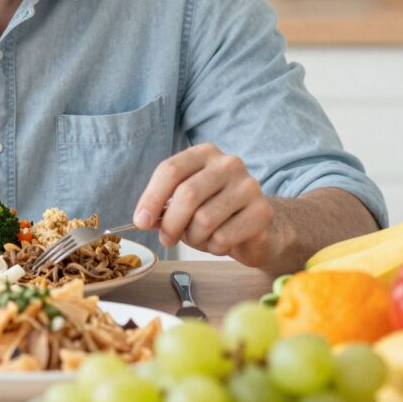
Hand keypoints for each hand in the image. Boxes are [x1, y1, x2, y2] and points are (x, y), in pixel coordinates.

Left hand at [132, 143, 277, 263]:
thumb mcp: (185, 205)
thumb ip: (163, 207)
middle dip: (170, 224)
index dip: (151, 198)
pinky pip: (223, 237)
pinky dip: (214, 247)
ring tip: (200, 239)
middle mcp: (228, 164)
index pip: (170, 170)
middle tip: (167, 240)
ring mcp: (248, 186)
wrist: (259, 229)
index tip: (141, 221)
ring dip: (194, 238)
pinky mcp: (262, 212)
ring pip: (204, 219)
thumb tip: (143, 219)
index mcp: (205, 154)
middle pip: (187, 194)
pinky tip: (221, 243)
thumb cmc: (215, 214)